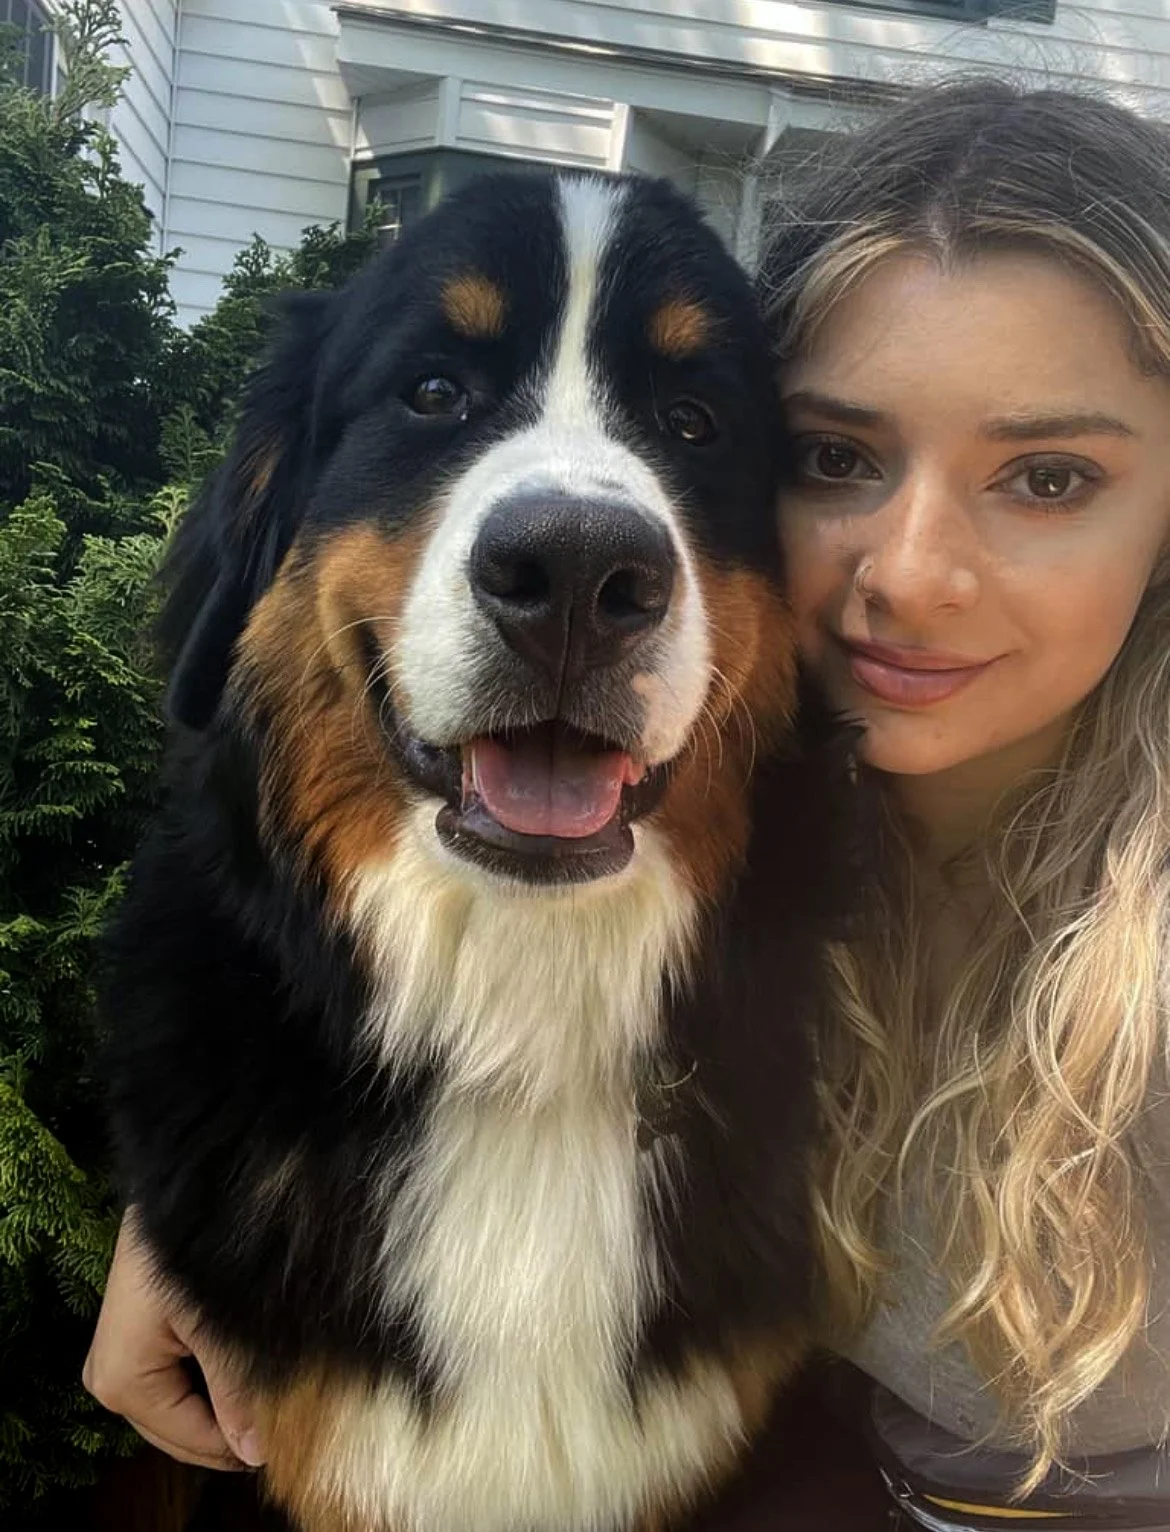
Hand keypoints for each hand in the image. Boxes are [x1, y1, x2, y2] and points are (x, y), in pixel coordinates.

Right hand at [83, 1209, 265, 1470]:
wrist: (179, 1188)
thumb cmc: (193, 1252)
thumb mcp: (220, 1326)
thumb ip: (237, 1392)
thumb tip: (254, 1453)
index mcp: (122, 1384)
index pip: (190, 1441)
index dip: (241, 1447)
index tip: (290, 1440)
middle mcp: (107, 1382)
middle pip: (178, 1432)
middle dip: (230, 1431)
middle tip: (288, 1421)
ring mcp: (116, 1362)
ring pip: (179, 1410)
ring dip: (222, 1409)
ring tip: (273, 1395)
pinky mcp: (132, 1343)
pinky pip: (174, 1384)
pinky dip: (209, 1385)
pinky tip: (244, 1373)